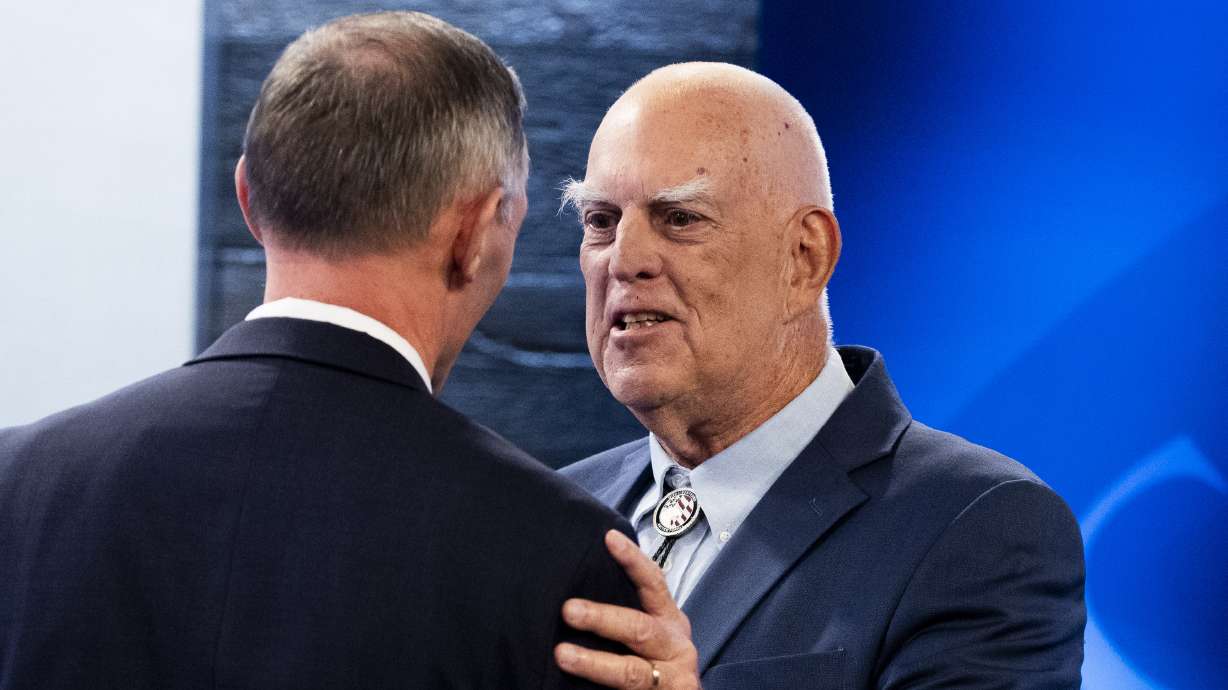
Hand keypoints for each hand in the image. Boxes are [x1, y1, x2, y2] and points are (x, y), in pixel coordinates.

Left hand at [555, 530, 700, 689]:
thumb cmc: (658, 667)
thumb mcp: (650, 637)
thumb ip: (626, 618)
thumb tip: (574, 596)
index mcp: (670, 622)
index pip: (653, 583)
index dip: (632, 560)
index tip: (609, 539)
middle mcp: (676, 647)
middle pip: (638, 628)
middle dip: (602, 618)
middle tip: (569, 610)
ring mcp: (673, 679)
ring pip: (631, 672)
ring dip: (595, 664)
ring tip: (563, 655)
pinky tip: (575, 689)